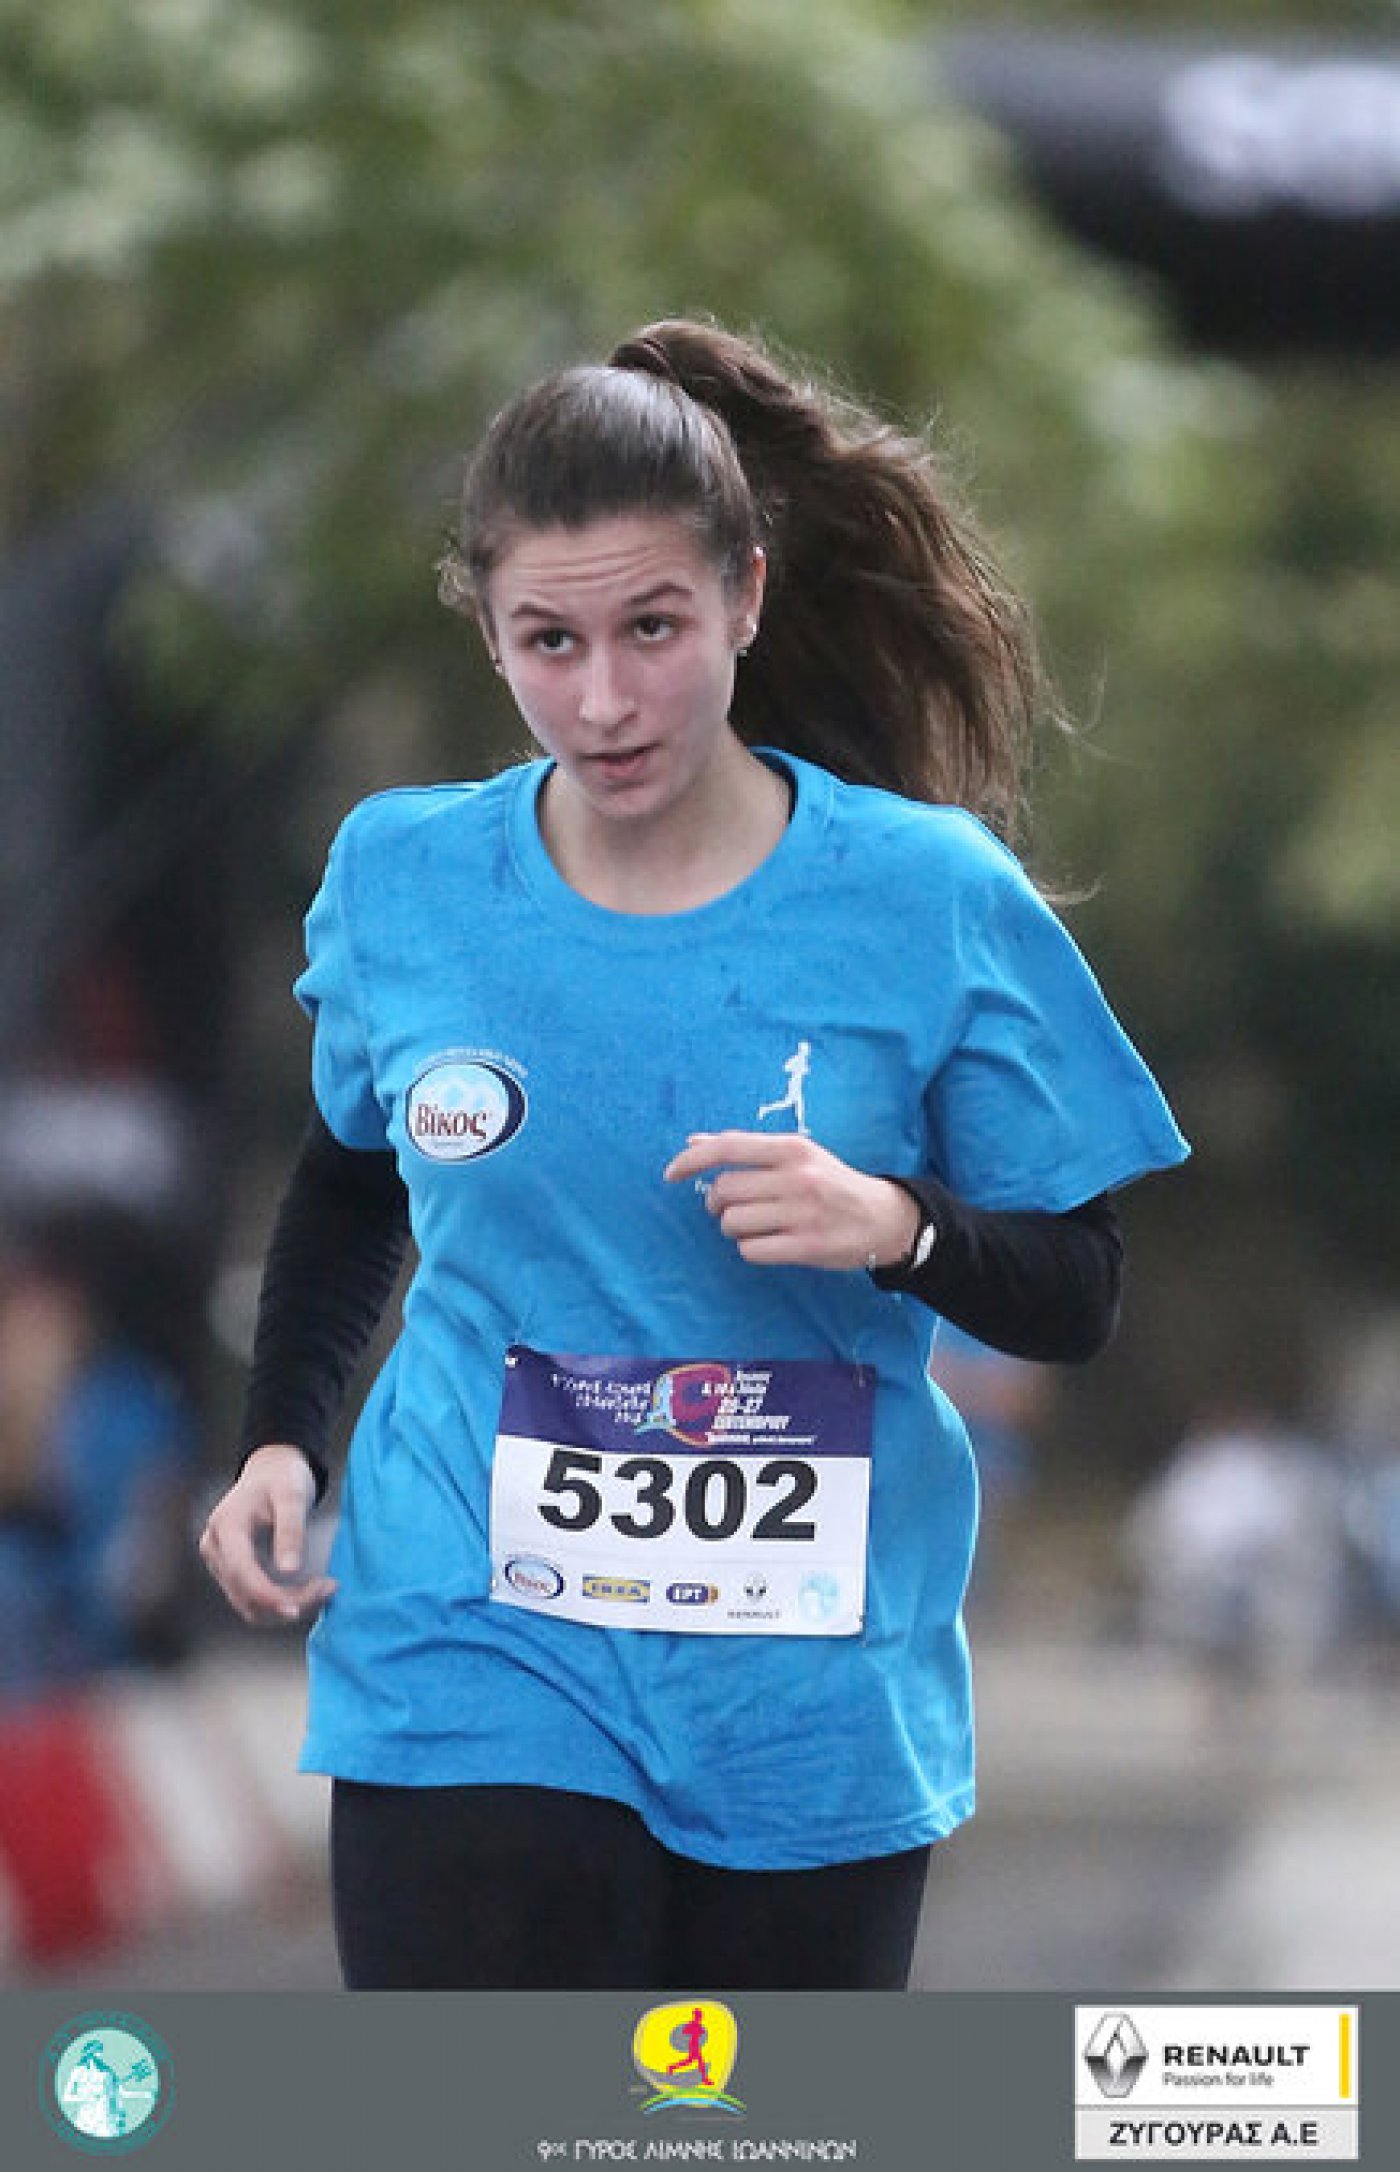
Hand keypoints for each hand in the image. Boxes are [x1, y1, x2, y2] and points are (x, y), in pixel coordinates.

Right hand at [198, 1443, 336, 1625]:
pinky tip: (305, 1592)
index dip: (268, 1596)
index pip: (241, 1572)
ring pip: (247, 1604)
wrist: (270, 1471)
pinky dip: (278, 1603)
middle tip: (327, 1589)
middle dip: (285, 1602)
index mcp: (226, 1527)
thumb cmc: (281, 1478)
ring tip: (320, 1591)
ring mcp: (220, 1563)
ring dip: (283, 1608)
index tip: (298, 1606)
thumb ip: (290, 1530)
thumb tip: (289, 1570)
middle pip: (244, 1595)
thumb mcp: (292, 1495)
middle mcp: (215, 1549)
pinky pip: (251, 1599)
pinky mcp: (231, 1572)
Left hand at [663, 1130, 919, 1271]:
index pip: (727, 1148)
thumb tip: (694, 1142)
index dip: (691, 1161)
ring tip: (755, 1226)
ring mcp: (802, 1213)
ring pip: (733, 1223)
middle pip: (724, 1192)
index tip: (671, 1174)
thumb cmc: (830, 1183)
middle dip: (717, 1205)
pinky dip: (751, 1248)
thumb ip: (746, 1149)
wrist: (882, 1217)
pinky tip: (769, 1243)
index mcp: (791, 1148)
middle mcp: (796, 1177)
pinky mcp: (807, 1246)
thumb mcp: (796, 1155)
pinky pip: (751, 1250)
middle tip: (731, 1208)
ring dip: (733, 1228)